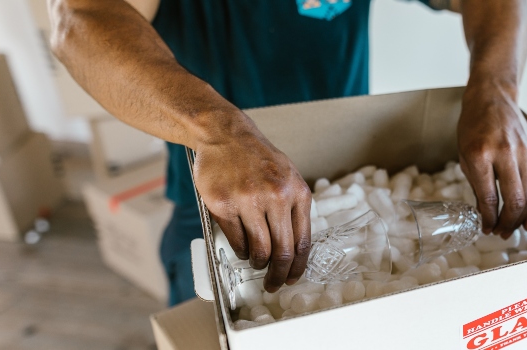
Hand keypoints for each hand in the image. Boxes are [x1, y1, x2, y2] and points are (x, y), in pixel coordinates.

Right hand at [192, 117, 311, 291]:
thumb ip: (294, 208)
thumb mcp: (288, 177)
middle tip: (272, 283)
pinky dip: (241, 250)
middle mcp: (276, 196)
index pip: (302, 241)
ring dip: (257, 262)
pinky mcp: (223, 204)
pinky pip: (236, 240)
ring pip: (258, 249)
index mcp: (297, 192)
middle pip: (282, 251)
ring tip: (256, 261)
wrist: (226, 135)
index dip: (298, 267)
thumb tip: (296, 250)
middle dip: (278, 274)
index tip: (293, 278)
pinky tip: (242, 248)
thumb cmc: (258, 159)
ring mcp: (248, 200)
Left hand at [457, 79, 526, 238]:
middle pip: (514, 199)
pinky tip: (526, 216)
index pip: (489, 197)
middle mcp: (504, 153)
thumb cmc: (473, 126)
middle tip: (502, 234)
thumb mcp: (464, 154)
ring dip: (521, 216)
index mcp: (480, 155)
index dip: (489, 218)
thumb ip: (476, 184)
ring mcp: (521, 152)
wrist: (492, 97)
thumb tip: (485, 213)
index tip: (487, 229)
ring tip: (513, 229)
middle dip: (508, 222)